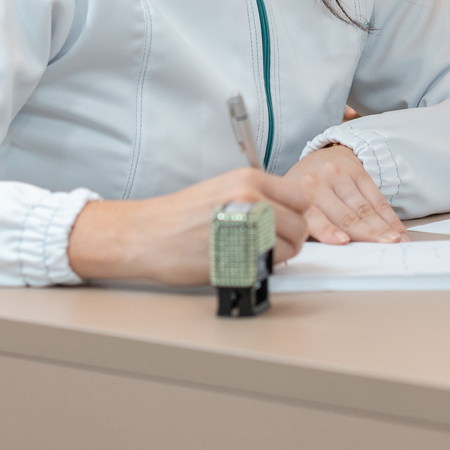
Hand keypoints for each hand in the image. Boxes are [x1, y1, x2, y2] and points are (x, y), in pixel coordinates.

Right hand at [68, 168, 309, 284]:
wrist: (146, 235)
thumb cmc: (179, 215)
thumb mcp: (222, 188)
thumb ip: (259, 194)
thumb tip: (292, 206)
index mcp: (248, 181)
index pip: (302, 196)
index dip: (295, 211)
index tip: (284, 218)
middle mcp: (250, 201)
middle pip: (300, 225)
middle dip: (288, 237)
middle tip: (268, 241)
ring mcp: (246, 231)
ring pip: (289, 248)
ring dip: (277, 254)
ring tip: (252, 251)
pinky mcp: (239, 259)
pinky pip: (268, 268)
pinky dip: (260, 269)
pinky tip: (241, 261)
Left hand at [285, 144, 406, 243]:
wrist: (320, 157)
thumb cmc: (306, 191)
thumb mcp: (297, 207)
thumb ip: (308, 230)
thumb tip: (327, 257)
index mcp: (299, 197)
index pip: (315, 217)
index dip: (328, 230)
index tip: (343, 241)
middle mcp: (318, 183)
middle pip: (345, 215)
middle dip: (367, 233)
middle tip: (383, 246)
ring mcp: (340, 176)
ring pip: (364, 208)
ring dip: (382, 227)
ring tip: (396, 241)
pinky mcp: (358, 173)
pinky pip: (377, 198)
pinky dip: (389, 217)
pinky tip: (397, 229)